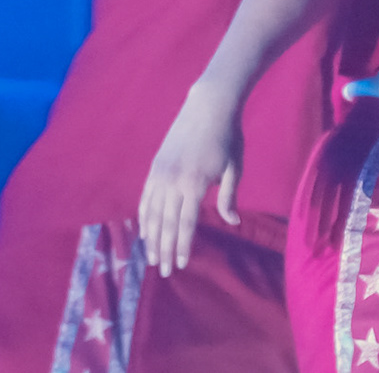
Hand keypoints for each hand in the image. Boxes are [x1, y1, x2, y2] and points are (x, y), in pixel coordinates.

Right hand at [137, 82, 243, 275]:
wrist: (209, 106)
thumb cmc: (228, 137)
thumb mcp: (234, 167)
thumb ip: (229, 196)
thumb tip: (233, 222)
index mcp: (195, 184)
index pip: (185, 224)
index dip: (181, 246)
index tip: (179, 265)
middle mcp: (173, 182)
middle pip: (165, 224)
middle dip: (164, 249)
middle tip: (163, 271)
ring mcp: (161, 174)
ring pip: (152, 213)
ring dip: (151, 238)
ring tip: (151, 257)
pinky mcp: (155, 167)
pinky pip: (146, 197)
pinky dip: (144, 217)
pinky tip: (145, 231)